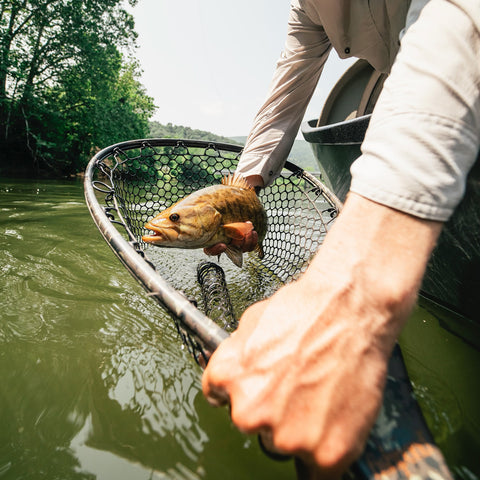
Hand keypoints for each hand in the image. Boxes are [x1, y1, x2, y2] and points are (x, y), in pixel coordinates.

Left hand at [202, 193, 441, 477]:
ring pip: (286, 443)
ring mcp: (286, 435)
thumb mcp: (252, 322)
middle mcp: (249, 412)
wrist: (350, 307)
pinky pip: (318, 472)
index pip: (221, 398)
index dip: (245, 390)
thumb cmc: (308, 307)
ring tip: (322, 394)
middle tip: (299, 386)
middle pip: (254, 423)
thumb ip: (237, 355)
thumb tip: (237, 369)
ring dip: (300, 428)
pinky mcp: (325, 452)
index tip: (259, 391)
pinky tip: (333, 425)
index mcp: (227, 379)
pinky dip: (325, 454)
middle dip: (272, 408)